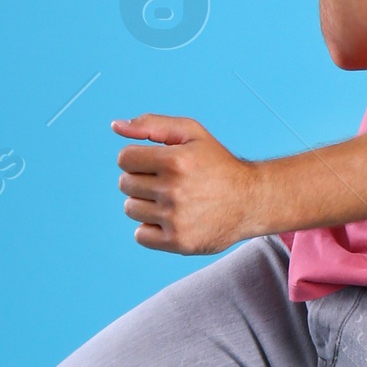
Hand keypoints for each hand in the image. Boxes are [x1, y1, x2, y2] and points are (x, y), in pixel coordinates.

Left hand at [113, 116, 259, 254]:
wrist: (250, 200)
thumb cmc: (217, 164)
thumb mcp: (191, 134)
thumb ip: (152, 124)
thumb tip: (116, 126)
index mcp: (175, 161)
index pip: (124, 159)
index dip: (137, 159)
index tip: (156, 163)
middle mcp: (175, 190)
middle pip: (125, 184)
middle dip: (141, 180)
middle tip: (168, 182)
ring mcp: (176, 219)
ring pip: (130, 209)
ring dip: (145, 204)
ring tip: (171, 200)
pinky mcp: (178, 242)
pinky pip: (140, 235)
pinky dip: (150, 228)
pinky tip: (171, 219)